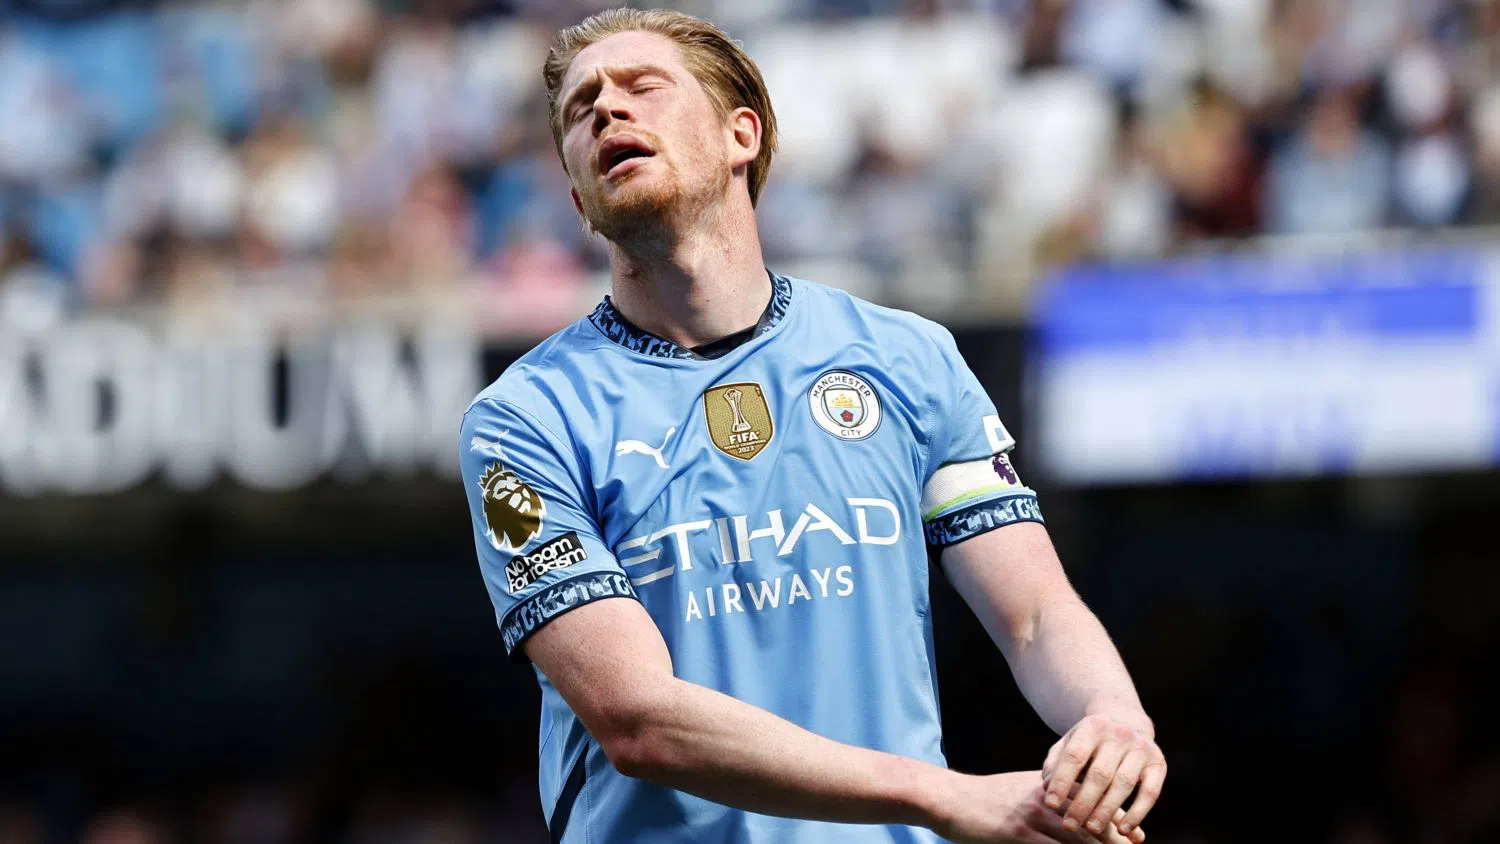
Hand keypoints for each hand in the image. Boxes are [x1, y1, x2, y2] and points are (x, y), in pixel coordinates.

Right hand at [936, 770, 1145, 843]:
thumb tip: (1073, 810)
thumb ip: (1047, 797)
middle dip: (1117, 837)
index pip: (1092, 800)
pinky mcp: (1019, 835)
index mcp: (1049, 785)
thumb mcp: (1020, 790)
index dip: (1117, 818)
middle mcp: (1046, 798)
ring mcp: (1033, 816)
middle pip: (1092, 818)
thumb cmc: (986, 798)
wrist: (951, 798)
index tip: (1136, 833)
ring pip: (1078, 837)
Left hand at [1041, 713, 1165, 838]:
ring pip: (1123, 784)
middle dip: (1083, 803)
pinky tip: (1124, 829)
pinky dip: (1138, 813)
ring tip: (1092, 829)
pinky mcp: (1158, 764)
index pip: (1074, 756)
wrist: (1128, 721)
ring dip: (1107, 810)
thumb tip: (1046, 786)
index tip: (1050, 804)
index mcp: (1092, 727)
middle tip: (1070, 825)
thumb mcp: (1070, 742)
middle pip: (1099, 774)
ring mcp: (1141, 749)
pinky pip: (1150, 792)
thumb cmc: (1091, 741)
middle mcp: (1119, 735)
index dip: (1062, 781)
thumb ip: (1054, 762)